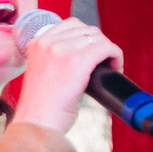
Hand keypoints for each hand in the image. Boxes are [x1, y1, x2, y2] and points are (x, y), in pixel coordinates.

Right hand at [14, 16, 120, 132]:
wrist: (36, 126)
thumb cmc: (42, 108)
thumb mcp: (43, 73)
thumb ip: (56, 60)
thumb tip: (86, 56)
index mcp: (36, 42)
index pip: (71, 25)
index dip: (88, 38)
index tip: (93, 54)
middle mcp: (47, 42)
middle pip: (87, 30)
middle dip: (100, 44)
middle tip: (104, 63)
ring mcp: (61, 50)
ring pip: (99, 38)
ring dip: (109, 51)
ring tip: (110, 68)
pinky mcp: (77, 61)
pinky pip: (106, 48)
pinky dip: (116, 57)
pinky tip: (116, 69)